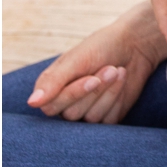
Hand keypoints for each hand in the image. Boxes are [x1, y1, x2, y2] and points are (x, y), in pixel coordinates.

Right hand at [25, 7, 166, 123]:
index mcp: (51, 89)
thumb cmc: (100, 48)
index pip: (51, 106)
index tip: (93, 77)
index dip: (74, 94)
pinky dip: (118, 100)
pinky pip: (109, 120)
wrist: (134, 46)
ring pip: (92, 118)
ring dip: (109, 93)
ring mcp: (86, 113)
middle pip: (72, 114)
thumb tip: (32, 103)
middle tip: (111, 69)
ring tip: (117, 72)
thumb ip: (53, 80)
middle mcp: (66, 105)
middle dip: (96, 91)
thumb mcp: (76, 59)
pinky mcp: (107, 117)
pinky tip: (122, 83)